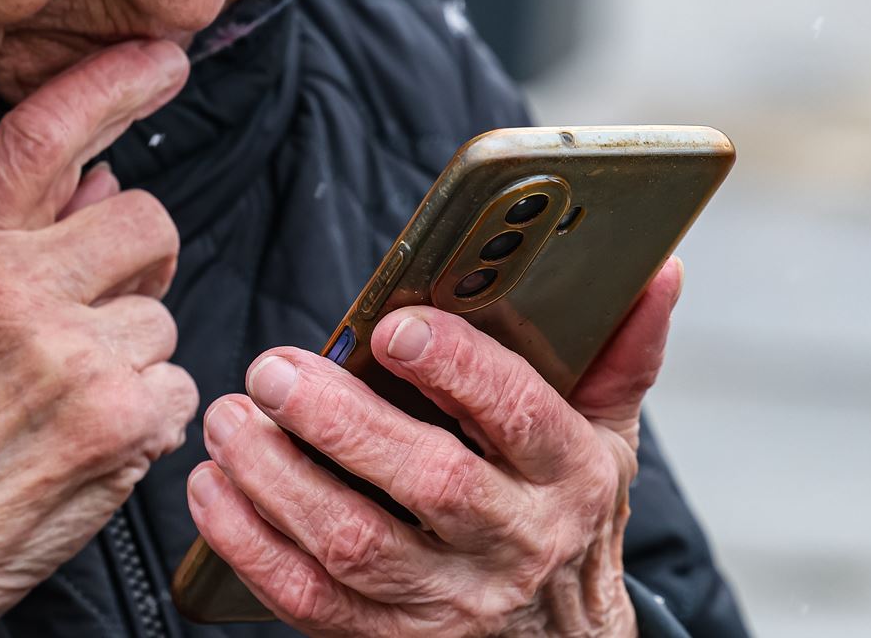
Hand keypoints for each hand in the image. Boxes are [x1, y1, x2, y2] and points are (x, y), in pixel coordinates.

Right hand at [0, 41, 198, 637]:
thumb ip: (8, 232)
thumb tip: (101, 172)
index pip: (45, 135)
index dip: (113, 83)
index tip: (164, 56)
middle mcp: (19, 291)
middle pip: (146, 219)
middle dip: (138, 260)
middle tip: (98, 308)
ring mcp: (76, 356)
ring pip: (164, 313)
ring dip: (134, 352)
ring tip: (66, 398)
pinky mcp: (122, 421)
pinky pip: (180, 385)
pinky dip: (150, 414)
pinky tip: (90, 440)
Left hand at [188, 258, 685, 637]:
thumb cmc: (571, 524)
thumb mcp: (610, 439)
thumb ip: (622, 352)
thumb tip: (657, 266)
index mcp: (571, 475)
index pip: (519, 413)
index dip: (458, 369)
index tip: (395, 326)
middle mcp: (515, 542)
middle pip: (428, 481)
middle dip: (341, 422)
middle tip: (274, 369)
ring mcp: (450, 603)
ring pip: (355, 543)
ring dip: (278, 479)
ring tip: (230, 419)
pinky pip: (310, 602)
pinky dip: (252, 547)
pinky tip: (214, 492)